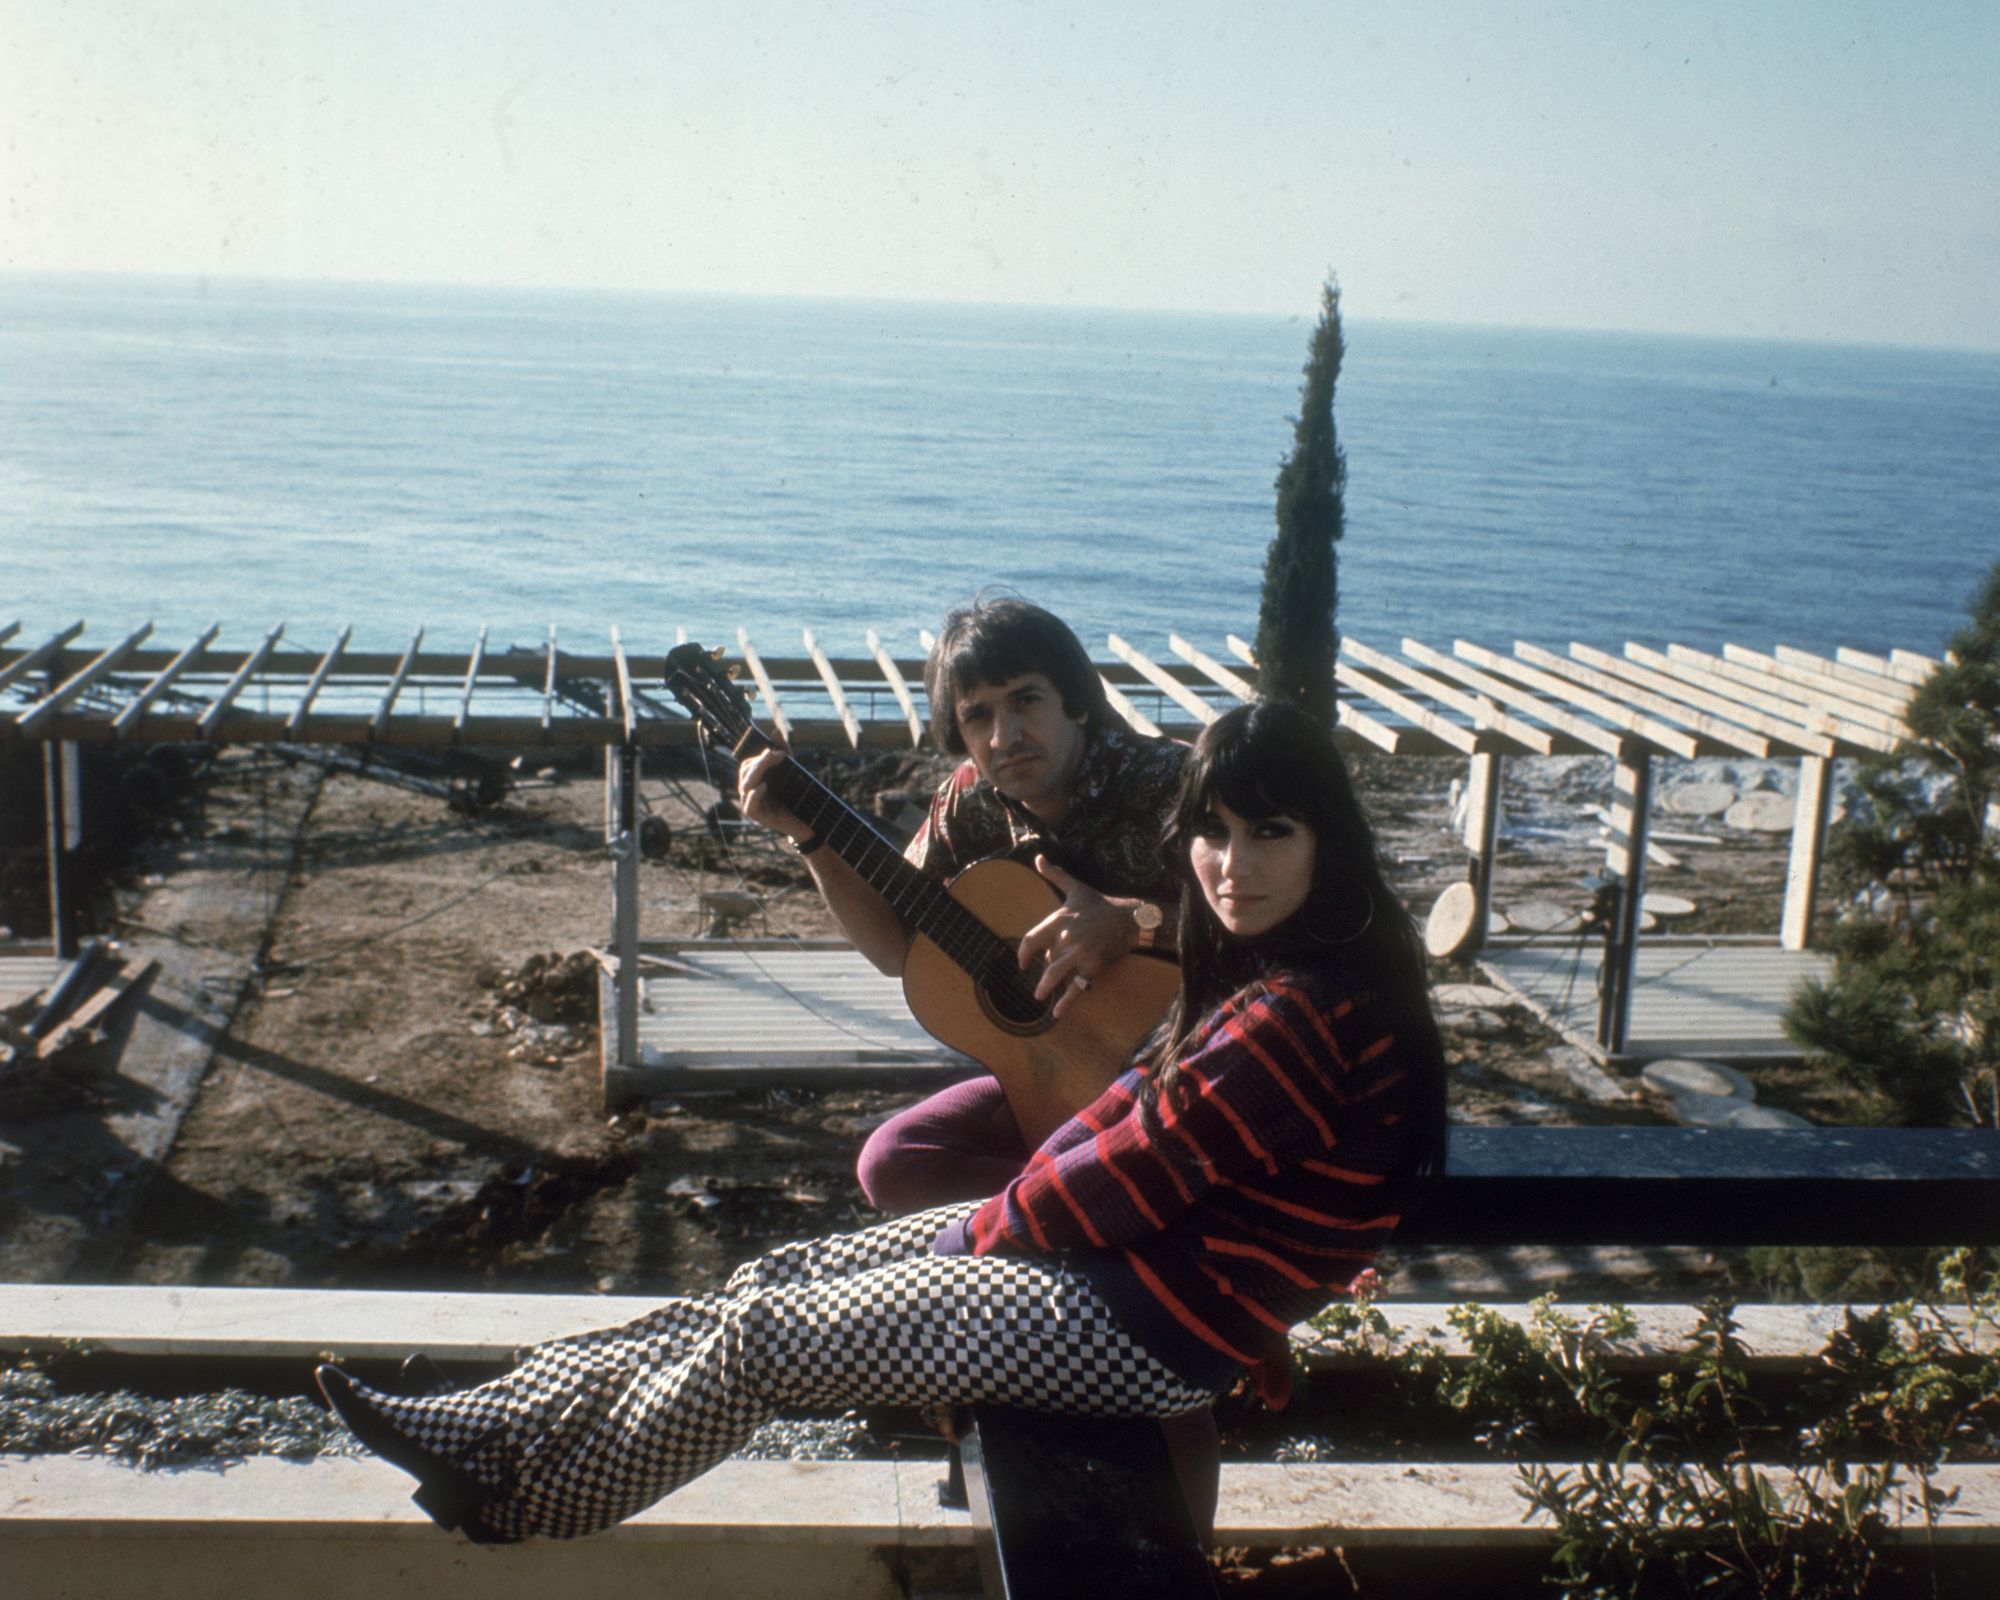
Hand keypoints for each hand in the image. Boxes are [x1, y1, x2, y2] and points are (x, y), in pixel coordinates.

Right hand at [737, 746, 810, 844]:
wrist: (809, 819)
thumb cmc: (797, 794)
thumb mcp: (791, 769)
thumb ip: (782, 751)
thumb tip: (774, 731)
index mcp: (755, 779)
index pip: (748, 764)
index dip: (761, 756)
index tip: (779, 752)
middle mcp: (750, 790)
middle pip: (745, 772)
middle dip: (758, 762)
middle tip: (775, 755)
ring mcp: (752, 803)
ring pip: (745, 785)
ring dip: (756, 772)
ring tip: (767, 763)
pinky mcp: (757, 816)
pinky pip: (749, 805)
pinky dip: (754, 795)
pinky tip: (764, 786)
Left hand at [1021, 855, 1140, 1016]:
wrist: (1131, 919)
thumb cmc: (1101, 904)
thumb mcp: (1076, 889)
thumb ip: (1055, 874)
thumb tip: (1038, 857)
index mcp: (1059, 919)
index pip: (1031, 939)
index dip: (1023, 954)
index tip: (1022, 963)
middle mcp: (1066, 936)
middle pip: (1045, 959)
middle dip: (1043, 971)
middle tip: (1039, 982)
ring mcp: (1079, 952)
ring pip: (1055, 974)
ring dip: (1046, 987)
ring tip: (1040, 996)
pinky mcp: (1093, 966)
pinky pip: (1076, 987)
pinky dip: (1066, 1002)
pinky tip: (1057, 1013)